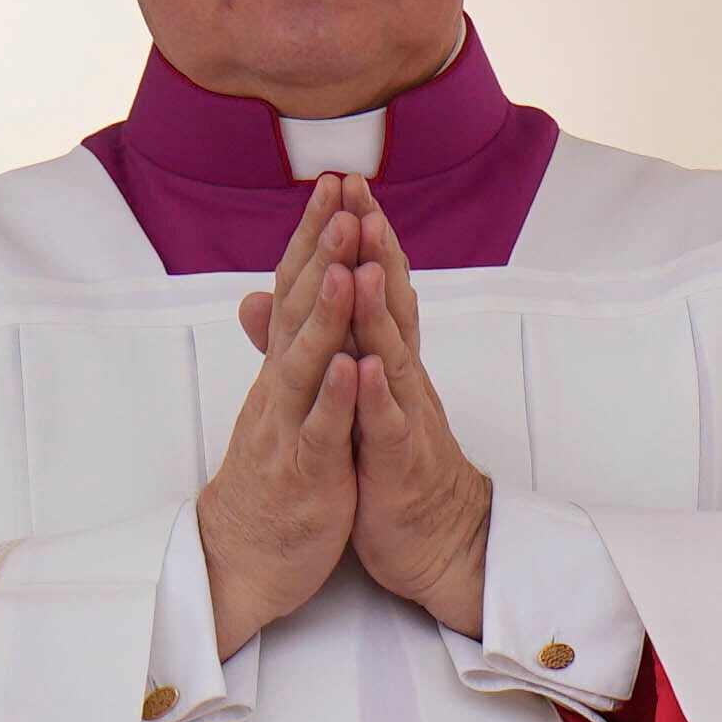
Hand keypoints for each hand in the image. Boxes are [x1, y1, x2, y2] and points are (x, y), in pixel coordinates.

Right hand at [201, 195, 358, 656]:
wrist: (244, 558)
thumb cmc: (273, 476)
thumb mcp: (279, 404)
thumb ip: (278, 348)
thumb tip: (263, 294)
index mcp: (283, 371)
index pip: (294, 290)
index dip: (312, 237)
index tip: (332, 183)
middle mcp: (280, 389)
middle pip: (297, 310)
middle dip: (320, 254)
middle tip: (339, 198)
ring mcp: (289, 428)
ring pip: (307, 362)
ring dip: (327, 313)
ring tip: (347, 265)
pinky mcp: (306, 472)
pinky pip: (320, 431)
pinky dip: (335, 398)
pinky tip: (352, 364)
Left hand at [322, 187, 496, 638]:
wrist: (436, 537)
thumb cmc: (391, 463)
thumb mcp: (353, 395)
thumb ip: (325, 341)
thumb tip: (284, 292)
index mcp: (387, 359)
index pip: (376, 286)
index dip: (362, 236)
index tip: (345, 184)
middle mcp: (401, 376)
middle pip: (390, 303)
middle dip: (376, 250)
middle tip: (362, 199)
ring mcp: (403, 415)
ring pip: (392, 353)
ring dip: (380, 310)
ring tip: (367, 267)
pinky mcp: (398, 460)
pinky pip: (388, 424)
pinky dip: (378, 395)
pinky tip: (368, 367)